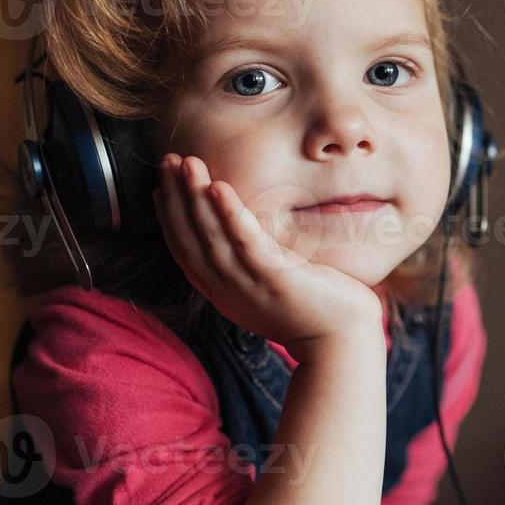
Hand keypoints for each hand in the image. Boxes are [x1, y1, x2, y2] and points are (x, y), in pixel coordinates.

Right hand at [153, 154, 384, 359]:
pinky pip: (246, 244)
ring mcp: (250, 287)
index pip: (185, 251)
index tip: (161, 186)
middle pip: (191, 240)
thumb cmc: (312, 308)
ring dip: (195, 198)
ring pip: (212, 238)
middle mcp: (228, 291)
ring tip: (186, 164)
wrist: (342, 342)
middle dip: (176, 198)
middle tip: (167, 161)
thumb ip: (248, 265)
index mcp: (222, 292)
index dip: (170, 217)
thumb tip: (238, 234)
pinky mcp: (276, 281)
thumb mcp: (267, 287)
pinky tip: (218, 188)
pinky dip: (230, 215)